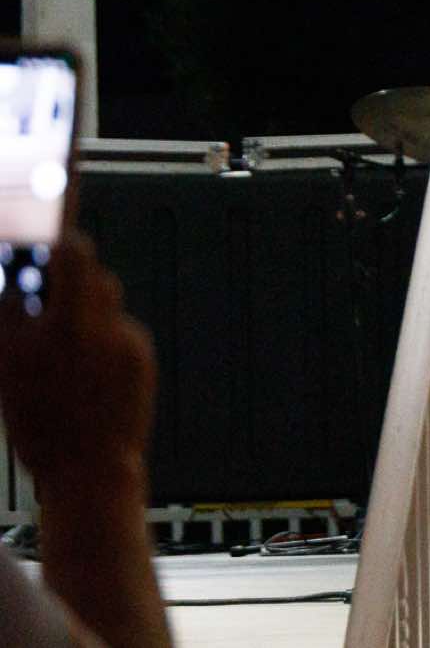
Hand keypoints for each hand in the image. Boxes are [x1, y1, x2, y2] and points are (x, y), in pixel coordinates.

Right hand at [0, 236, 157, 494]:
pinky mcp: (142, 354)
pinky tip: (84, 368)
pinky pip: (118, 330)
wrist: (91, 469)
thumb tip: (17, 287)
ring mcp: (126, 338)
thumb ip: (12, 318)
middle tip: (45, 286)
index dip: (59, 239)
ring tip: (59, 341)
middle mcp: (101, 326)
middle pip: (90, 273)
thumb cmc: (42, 427)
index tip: (45, 234)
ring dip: (82, 310)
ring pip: (104, 303)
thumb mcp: (6, 369)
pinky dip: (100, 338)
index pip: (74, 254)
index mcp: (64, 325)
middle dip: (67, 276)